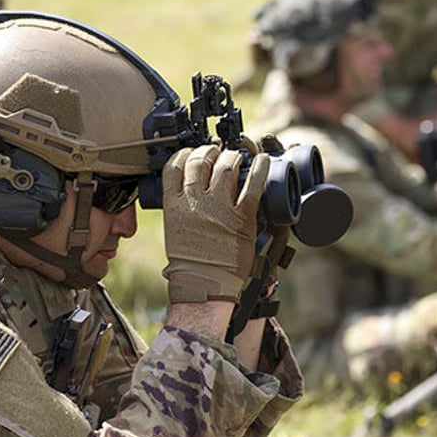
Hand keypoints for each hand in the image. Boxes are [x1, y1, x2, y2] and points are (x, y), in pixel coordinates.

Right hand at [162, 145, 268, 303]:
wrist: (204, 285)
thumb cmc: (189, 262)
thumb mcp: (174, 228)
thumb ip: (180, 206)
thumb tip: (188, 189)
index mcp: (174, 205)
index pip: (174, 166)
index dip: (185, 154)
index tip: (192, 152)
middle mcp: (195, 201)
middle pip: (201, 160)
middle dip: (210, 151)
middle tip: (217, 152)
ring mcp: (219, 207)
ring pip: (226, 166)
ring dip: (232, 157)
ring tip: (236, 157)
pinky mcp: (243, 216)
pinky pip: (253, 184)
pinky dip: (260, 168)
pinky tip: (263, 160)